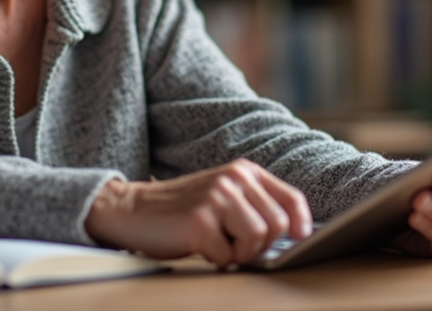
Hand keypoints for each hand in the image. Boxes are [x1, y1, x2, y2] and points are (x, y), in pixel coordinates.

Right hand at [84, 159, 311, 267]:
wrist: (131, 210)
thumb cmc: (183, 210)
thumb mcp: (224, 196)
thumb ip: (255, 205)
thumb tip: (295, 233)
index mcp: (243, 171)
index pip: (291, 198)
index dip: (301, 224)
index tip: (299, 238)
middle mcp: (233, 178)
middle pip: (278, 224)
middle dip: (261, 245)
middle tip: (235, 245)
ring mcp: (216, 198)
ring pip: (258, 239)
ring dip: (239, 253)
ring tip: (217, 244)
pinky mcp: (199, 221)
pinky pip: (228, 256)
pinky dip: (216, 259)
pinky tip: (198, 246)